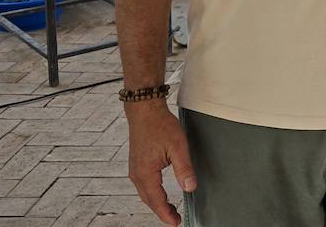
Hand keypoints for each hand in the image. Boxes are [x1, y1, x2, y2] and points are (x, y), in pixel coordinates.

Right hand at [126, 102, 196, 225]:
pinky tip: (159, 193)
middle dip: (162, 211)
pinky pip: (143, 185)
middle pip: (149, 200)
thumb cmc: (160, 125)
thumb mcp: (178, 147)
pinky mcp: (136, 164)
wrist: (144, 110)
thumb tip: (190, 187)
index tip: (175, 222)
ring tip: (170, 209)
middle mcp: (137, 173)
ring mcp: (134, 169)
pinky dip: (151, 193)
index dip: (166, 214)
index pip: (156, 200)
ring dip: (156, 203)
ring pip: (145, 193)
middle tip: (175, 219)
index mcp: (146, 172)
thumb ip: (184, 169)